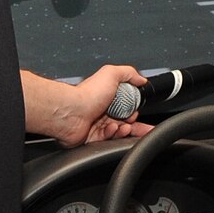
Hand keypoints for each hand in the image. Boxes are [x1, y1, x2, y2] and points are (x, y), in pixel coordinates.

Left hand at [24, 65, 154, 146]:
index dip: (135, 109)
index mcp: (107, 96)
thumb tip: (141, 79)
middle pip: (125, 120)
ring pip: (118, 131)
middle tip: (143, 127)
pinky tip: (113, 129)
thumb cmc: (87, 94)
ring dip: (125, 130)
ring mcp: (96, 124)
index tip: (138, 111)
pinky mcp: (92, 137)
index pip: (127, 105)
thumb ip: (129, 73)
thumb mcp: (111, 74)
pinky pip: (108, 139)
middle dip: (136, 125)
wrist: (71, 112)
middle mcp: (101, 110)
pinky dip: (113, 134)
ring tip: (125, 127)